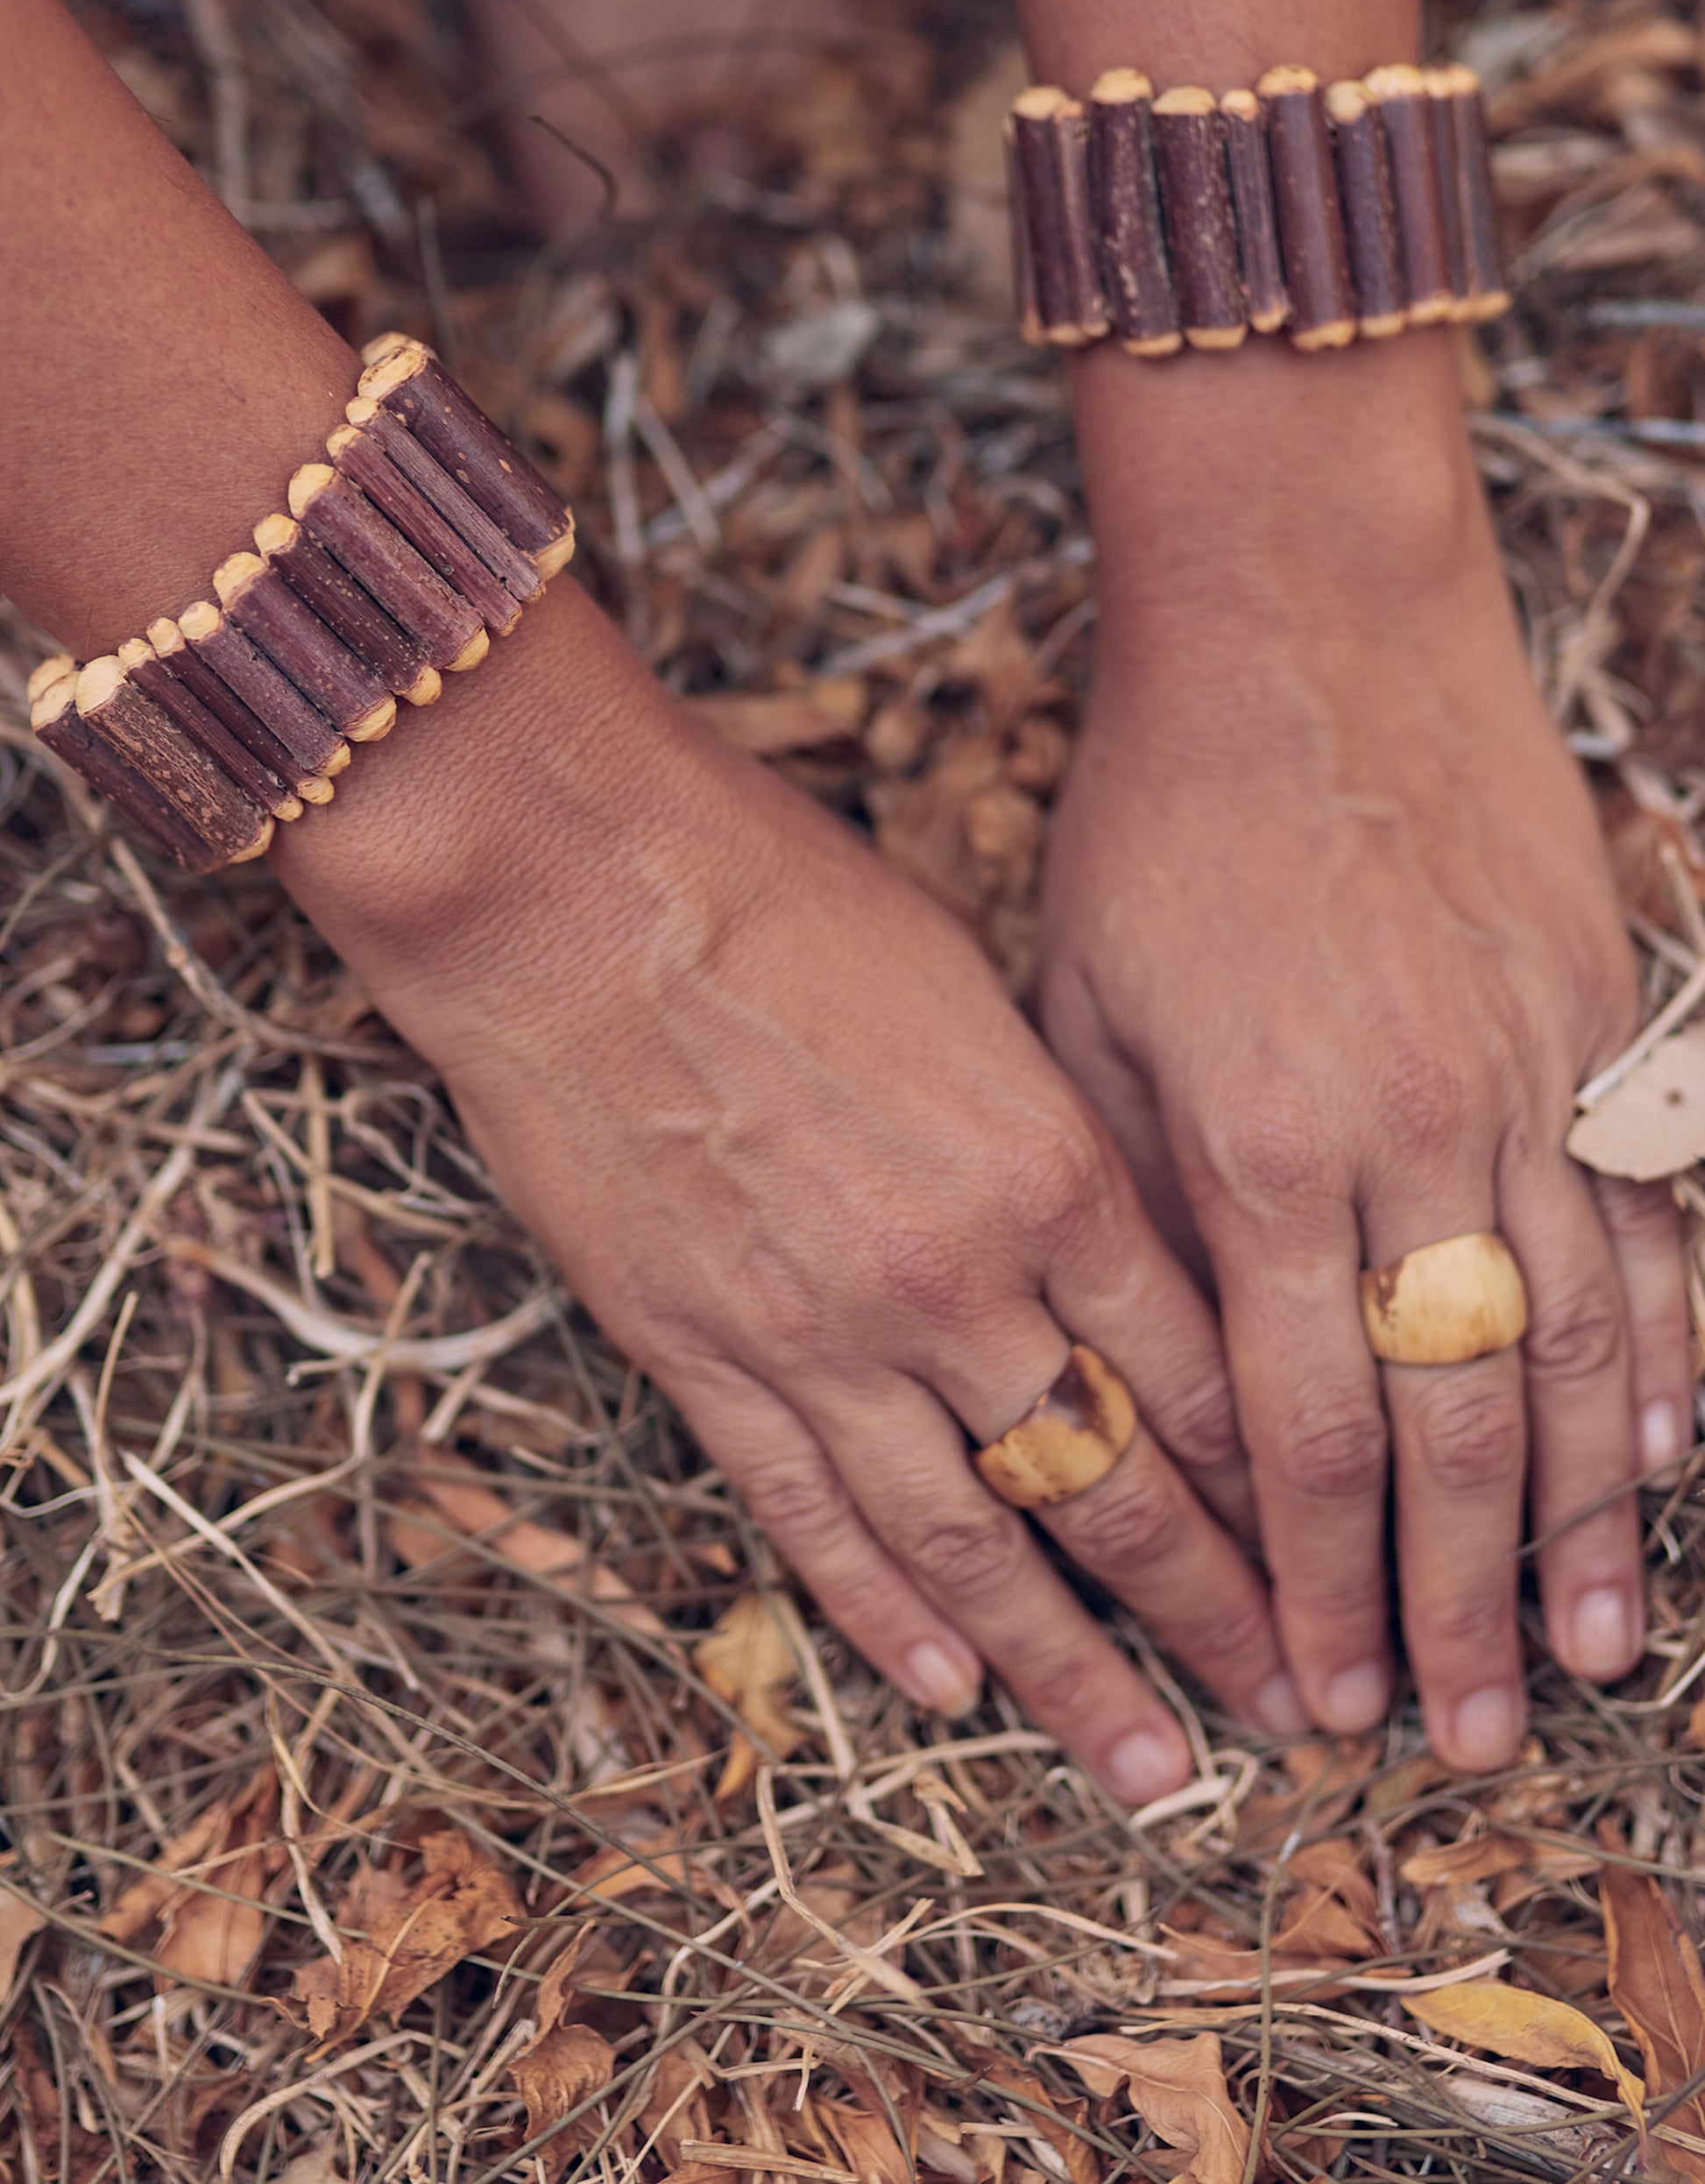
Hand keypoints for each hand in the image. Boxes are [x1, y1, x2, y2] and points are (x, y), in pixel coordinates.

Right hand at [281, 584, 1306, 1800]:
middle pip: (1112, 1481)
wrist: (574, 892)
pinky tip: (948, 1689)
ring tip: (1148, 1768)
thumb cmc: (785, 900)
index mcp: (1048, 1169)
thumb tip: (1117, 1254)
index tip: (1325, 1560)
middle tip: (1288, 1710)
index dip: (1273, 1488)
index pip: (1195, 1373)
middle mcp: (955, 1277)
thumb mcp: (976, 998)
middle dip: (1211, 1607)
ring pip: (972, 1541)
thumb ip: (1054, 1143)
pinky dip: (882, 1613)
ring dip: (1068, 1667)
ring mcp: (821, 1333)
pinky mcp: (700, 1356)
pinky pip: (811, 1516)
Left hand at [1039, 334, 1690, 1772]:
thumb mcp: (1085, 1008)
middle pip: (1448, 1425)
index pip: (1299, 1429)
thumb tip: (1174, 1375)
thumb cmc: (1164, 815)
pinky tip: (1669, 1462)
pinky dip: (1669, 1354)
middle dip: (1450, 1599)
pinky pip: (1648, 1220)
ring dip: (1579, 1517)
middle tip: (1465, 1740)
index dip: (1310, 1581)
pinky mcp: (1596, 1018)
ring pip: (1574, 1347)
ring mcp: (1524, 1076)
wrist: (1308, 623)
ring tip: (1584, 1654)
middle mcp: (1407, 1137)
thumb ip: (1142, 1195)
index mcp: (1256, 1150)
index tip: (1311, 1699)